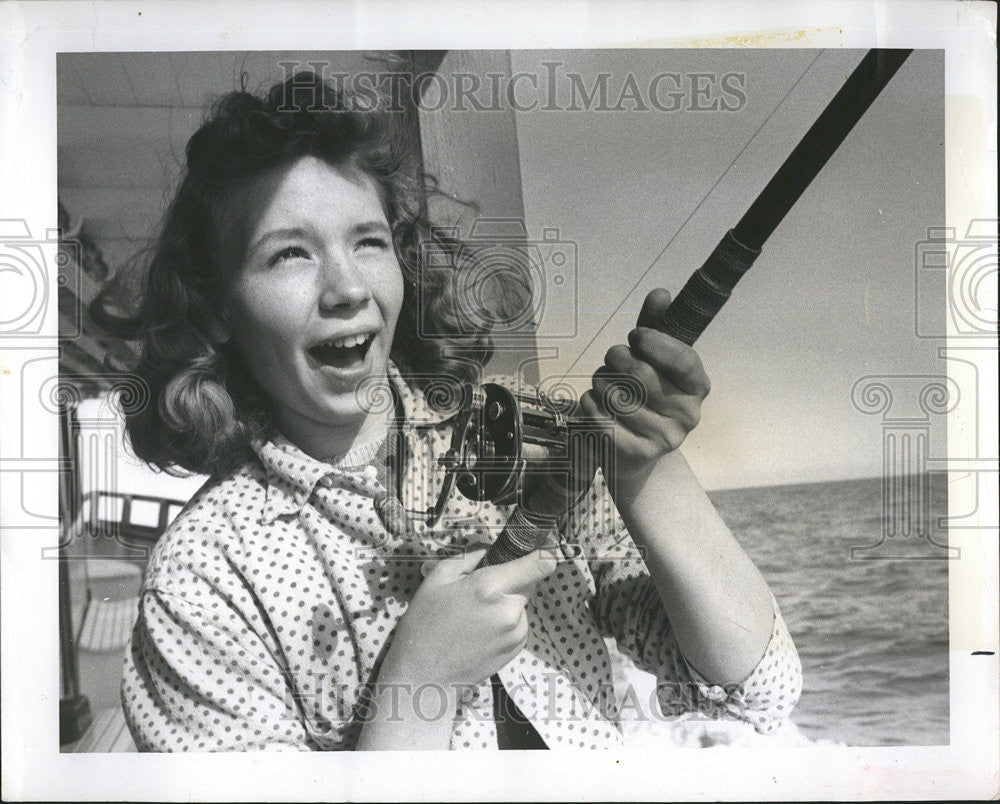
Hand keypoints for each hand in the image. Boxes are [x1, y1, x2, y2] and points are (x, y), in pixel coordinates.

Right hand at [382, 545, 558, 688]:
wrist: (423, 675)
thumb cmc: (424, 625)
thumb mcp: (437, 578)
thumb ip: (469, 556)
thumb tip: (489, 548)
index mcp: (490, 587)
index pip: (540, 563)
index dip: (544, 552)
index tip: (540, 547)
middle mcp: (510, 610)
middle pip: (529, 582)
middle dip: (511, 580)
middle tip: (481, 590)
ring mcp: (516, 632)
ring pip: (521, 603)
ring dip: (506, 603)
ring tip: (474, 616)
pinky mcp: (516, 649)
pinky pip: (518, 623)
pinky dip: (505, 622)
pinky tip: (480, 631)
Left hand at [579, 288, 710, 484]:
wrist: (632, 453)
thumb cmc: (643, 398)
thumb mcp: (653, 360)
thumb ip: (655, 327)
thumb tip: (660, 295)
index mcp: (697, 387)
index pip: (682, 359)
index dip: (655, 342)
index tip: (636, 336)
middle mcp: (686, 414)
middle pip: (640, 374)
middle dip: (616, 360)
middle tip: (612, 361)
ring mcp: (663, 438)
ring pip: (615, 394)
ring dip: (600, 382)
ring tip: (606, 386)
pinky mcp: (636, 454)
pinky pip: (598, 416)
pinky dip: (590, 404)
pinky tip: (597, 406)